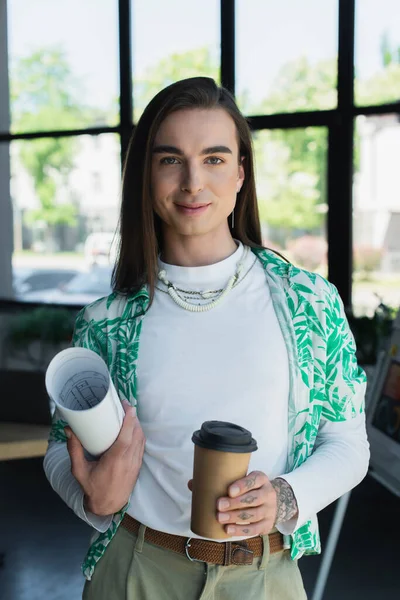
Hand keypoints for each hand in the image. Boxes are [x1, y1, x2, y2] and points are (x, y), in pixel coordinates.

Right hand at [65, 399, 144, 515]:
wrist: (108, 506)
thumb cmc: (92, 488)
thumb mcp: (79, 471)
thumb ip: (74, 450)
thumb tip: (69, 430)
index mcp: (115, 461)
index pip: (126, 437)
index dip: (129, 421)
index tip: (128, 406)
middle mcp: (128, 461)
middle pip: (136, 434)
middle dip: (133, 417)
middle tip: (124, 405)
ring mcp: (135, 463)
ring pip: (141, 438)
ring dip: (137, 424)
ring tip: (128, 413)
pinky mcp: (138, 465)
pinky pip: (142, 445)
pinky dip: (139, 433)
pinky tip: (132, 427)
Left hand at [215, 471, 297, 536]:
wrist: (269, 502)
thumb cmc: (249, 488)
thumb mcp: (245, 479)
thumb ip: (231, 480)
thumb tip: (205, 485)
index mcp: (262, 479)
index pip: (255, 480)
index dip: (242, 486)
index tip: (229, 491)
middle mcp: (269, 493)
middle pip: (254, 499)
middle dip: (235, 503)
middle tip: (219, 505)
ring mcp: (270, 510)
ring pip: (254, 514)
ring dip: (235, 517)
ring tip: (220, 518)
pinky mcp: (267, 524)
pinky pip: (255, 529)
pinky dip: (241, 530)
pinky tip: (228, 529)